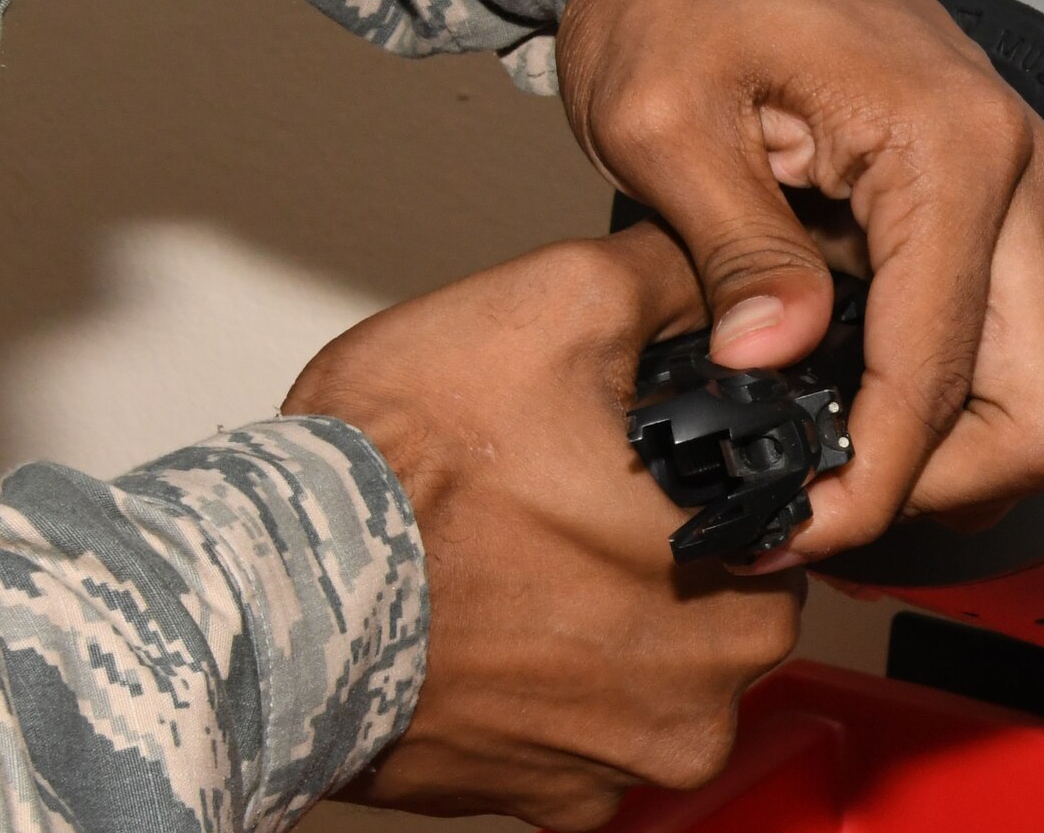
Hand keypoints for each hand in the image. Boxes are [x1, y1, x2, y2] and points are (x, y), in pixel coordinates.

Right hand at [283, 225, 804, 829]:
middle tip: (567, 496)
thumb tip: (716, 264)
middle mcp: (699, 697)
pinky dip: (549, 687)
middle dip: (663, 548)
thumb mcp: (555, 303)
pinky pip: (584, 736)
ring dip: (608, 622)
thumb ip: (671, 277)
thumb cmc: (399, 469)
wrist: (266, 592)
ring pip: (657, 671)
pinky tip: (492, 625)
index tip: (643, 456)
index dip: (709, 470)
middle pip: (726, 600)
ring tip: (518, 556)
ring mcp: (620, 765)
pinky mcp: (548, 803)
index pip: (776, 512)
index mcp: (734, 579)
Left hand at [559, 0, 1043, 561]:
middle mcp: (1019, 170)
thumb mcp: (664, 116)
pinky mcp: (994, 196)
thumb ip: (733, 249)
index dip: (872, 480)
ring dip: (953, 453)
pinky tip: (847, 402)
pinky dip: (950, 399)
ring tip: (826, 464)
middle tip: (819, 507)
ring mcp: (1019, 186)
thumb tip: (775, 365)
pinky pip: (1009, 339)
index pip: (943, 376)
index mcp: (951, 148)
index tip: (796, 526)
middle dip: (941, 486)